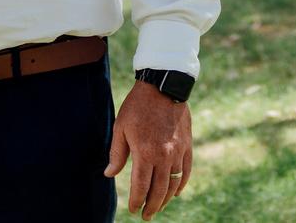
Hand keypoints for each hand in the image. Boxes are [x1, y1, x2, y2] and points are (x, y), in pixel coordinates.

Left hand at [103, 80, 192, 219]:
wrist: (164, 85)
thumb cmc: (138, 106)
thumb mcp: (121, 128)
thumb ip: (117, 154)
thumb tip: (109, 174)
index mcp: (145, 152)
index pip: (141, 187)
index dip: (136, 201)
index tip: (132, 209)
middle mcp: (164, 155)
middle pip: (158, 190)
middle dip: (151, 206)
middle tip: (145, 216)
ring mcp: (178, 151)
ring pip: (173, 184)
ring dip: (165, 199)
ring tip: (158, 207)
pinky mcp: (187, 145)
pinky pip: (186, 171)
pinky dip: (181, 184)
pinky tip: (175, 192)